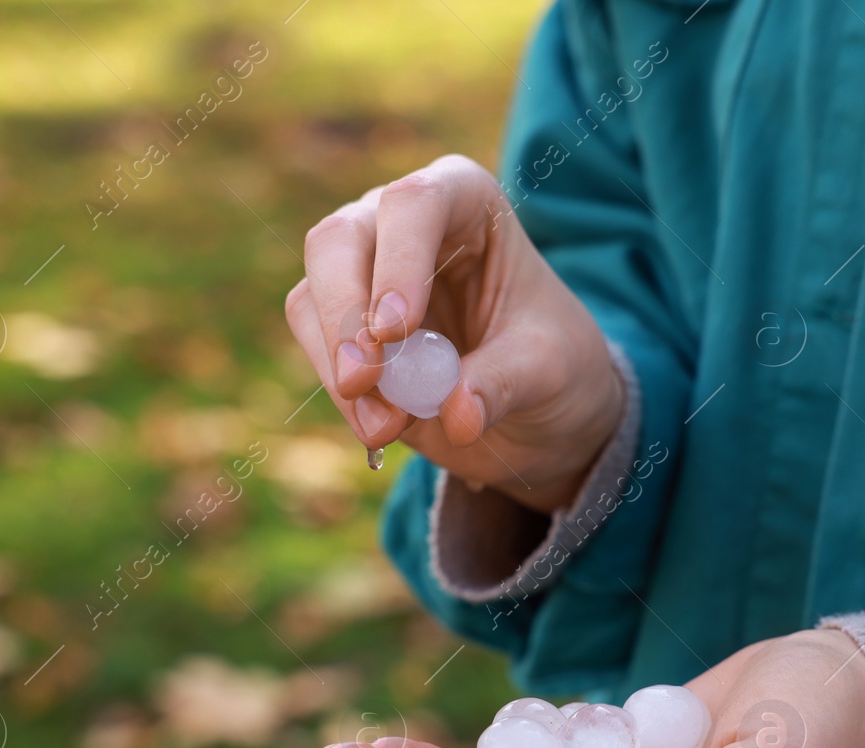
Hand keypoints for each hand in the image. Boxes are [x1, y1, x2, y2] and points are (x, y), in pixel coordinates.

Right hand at [284, 154, 623, 513]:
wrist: (537, 408)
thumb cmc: (552, 361)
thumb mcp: (550, 370)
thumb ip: (505, 382)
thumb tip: (456, 415)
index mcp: (466, 201)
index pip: (415, 202)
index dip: (398, 261)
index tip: (397, 330)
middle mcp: (402, 223)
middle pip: (339, 241)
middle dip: (344, 315)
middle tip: (362, 381)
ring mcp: (363, 270)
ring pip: (312, 295)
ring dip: (339, 366)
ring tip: (387, 427)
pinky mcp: (342, 324)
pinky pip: (316, 347)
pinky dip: (341, 394)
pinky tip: (382, 429)